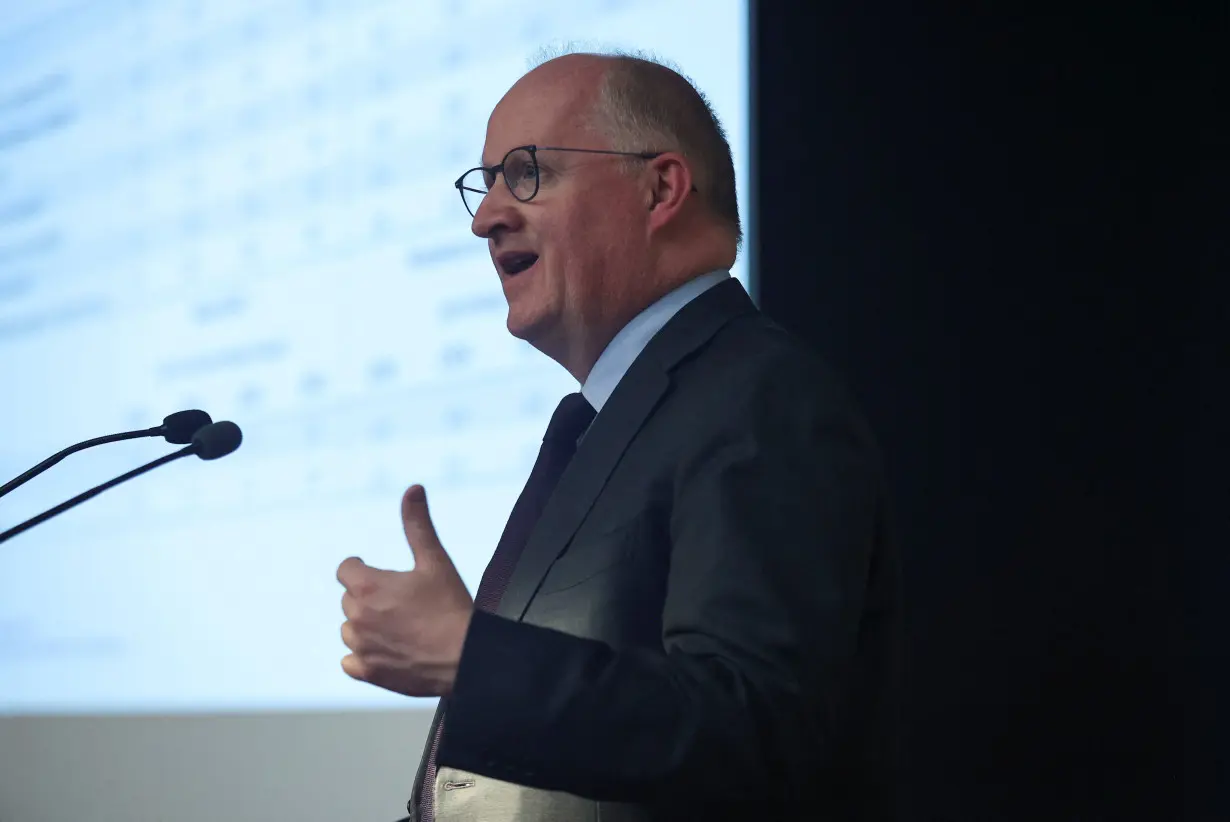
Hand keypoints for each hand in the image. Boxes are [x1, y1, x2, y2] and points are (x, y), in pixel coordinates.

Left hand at [337, 485, 473, 696]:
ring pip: (350, 630)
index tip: (376, 572)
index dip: (361, 568)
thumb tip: (413, 488)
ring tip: (397, 626)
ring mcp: (360, 648)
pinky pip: (350, 661)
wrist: (465, 657)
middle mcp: (356, 617)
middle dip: (368, 597)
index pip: (346, 570)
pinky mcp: (368, 673)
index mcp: (368, 587)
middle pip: (350, 599)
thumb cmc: (451, 607)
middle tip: (400, 601)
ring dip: (365, 625)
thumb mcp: (435, 560)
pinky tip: (387, 650)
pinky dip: (364, 656)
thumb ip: (417, 524)